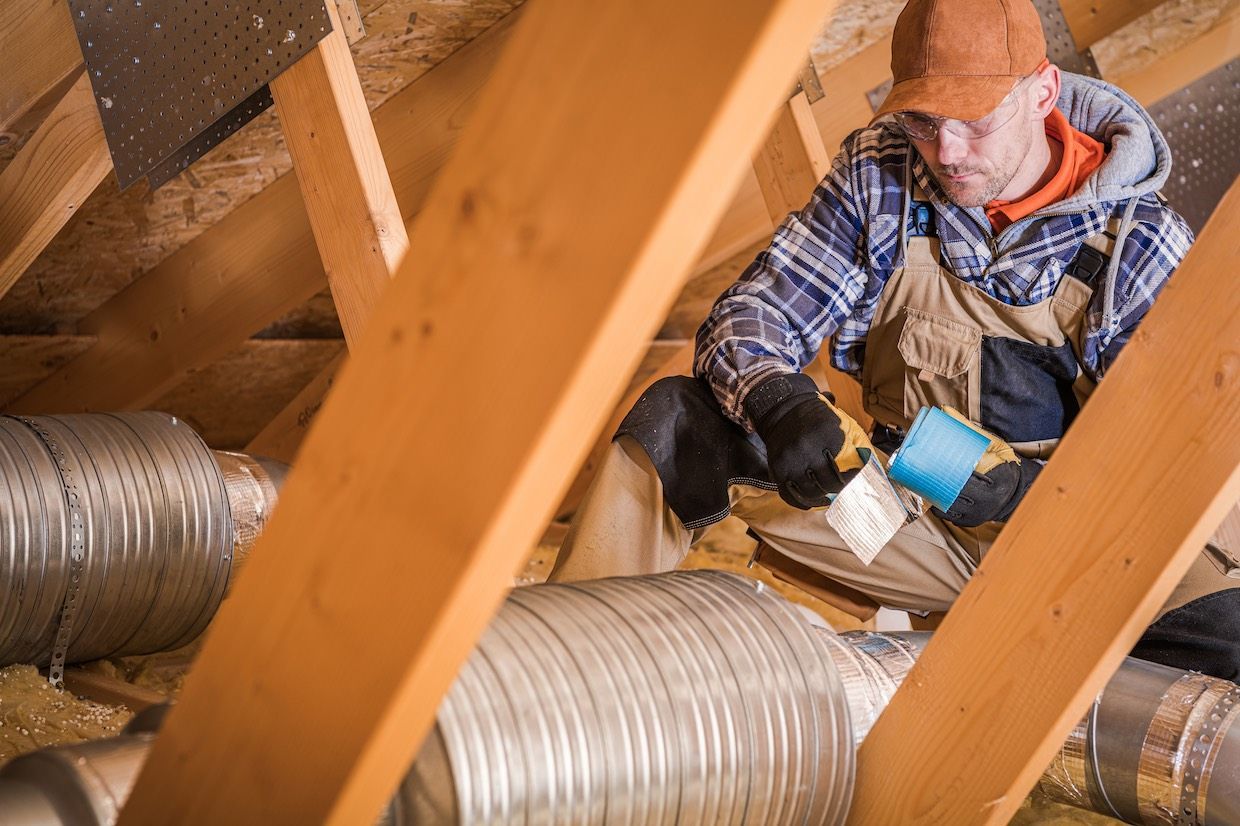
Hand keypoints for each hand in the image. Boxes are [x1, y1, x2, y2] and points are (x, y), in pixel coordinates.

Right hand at [744, 373, 872, 508]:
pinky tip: (811, 501)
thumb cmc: (817, 419)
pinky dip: (802, 502)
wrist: (785, 410)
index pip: (843, 471)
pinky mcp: (777, 469)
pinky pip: (790, 495)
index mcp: (827, 437)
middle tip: (842, 490)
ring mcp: (790, 461)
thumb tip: (874, 468)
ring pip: (809, 493)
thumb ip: (857, 445)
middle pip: (827, 484)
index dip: (851, 480)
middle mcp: (807, 450)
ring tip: (828, 497)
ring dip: (821, 498)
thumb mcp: (841, 424)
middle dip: (837, 490)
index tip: (856, 481)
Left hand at [931, 407, 1041, 526]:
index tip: (931, 462)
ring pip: (951, 506)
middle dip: (937, 483)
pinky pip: (952, 516)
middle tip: (920, 471)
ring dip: (935, 496)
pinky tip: (931, 497)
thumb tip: (945, 411)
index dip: (948, 472)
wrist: (1018, 490)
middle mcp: (988, 501)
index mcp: (996, 482)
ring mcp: (980, 514)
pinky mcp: (973, 521)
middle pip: (955, 492)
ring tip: (921, 483)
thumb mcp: (993, 444)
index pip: (967, 478)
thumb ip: (970, 430)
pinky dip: (940, 507)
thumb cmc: (1004, 463)